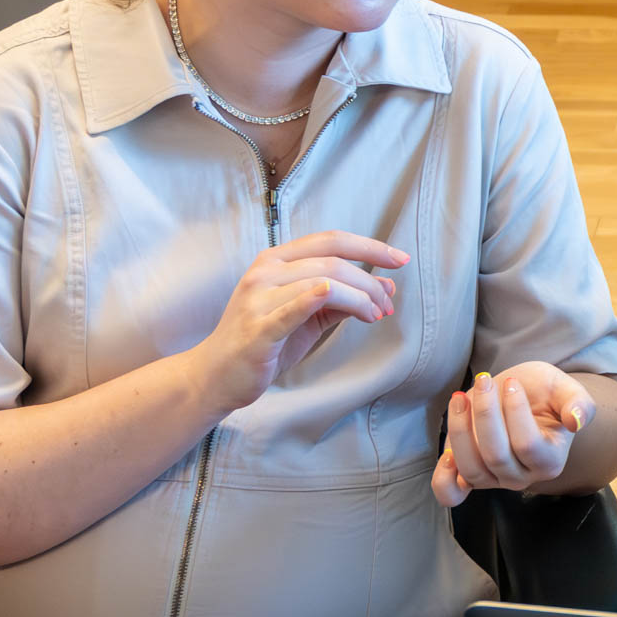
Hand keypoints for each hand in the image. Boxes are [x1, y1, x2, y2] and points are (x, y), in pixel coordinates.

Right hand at [189, 231, 403, 413]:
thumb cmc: (265, 343)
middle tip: (387, 304)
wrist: (216, 376)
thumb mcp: (309, 315)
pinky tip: (358, 311)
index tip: (400, 258)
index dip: (370, 246)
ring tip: (375, 315)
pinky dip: (332, 299)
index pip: (330, 240)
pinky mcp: (260, 327)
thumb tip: (387, 286)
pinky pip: (301, 304)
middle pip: (334, 262)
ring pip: (326, 281)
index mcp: (276, 260)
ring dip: (362, 298)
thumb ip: (343, 298)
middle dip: (370, 282)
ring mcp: (259, 297)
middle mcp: (265, 271)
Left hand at [433, 362, 597, 507]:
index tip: (511, 381)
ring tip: (461, 397)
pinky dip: (444, 479)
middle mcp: (522, 477)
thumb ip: (579, 403)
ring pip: (471, 469)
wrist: (524, 398)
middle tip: (485, 381)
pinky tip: (446, 452)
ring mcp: (494, 480)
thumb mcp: (566, 389)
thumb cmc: (546, 395)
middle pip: (496, 455)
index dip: (516, 412)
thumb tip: (576, 421)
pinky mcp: (468, 477)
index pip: (527, 444)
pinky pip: (451, 493)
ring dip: (460, 430)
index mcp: (550, 461)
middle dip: (486, 413)